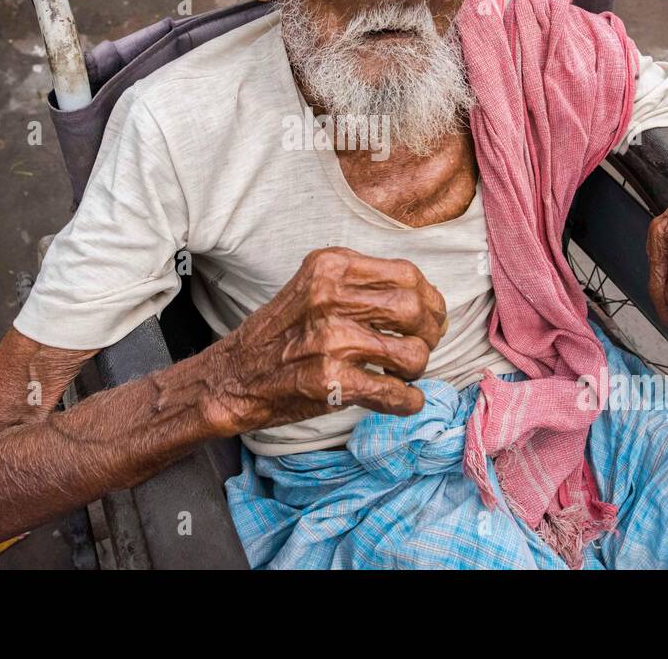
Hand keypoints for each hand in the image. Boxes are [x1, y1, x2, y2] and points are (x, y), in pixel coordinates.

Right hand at [200, 247, 446, 435]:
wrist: (236, 376)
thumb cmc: (283, 333)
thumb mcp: (315, 286)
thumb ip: (362, 284)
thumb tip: (426, 301)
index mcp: (331, 267)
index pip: (407, 275)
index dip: (430, 299)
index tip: (431, 316)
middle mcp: (330, 298)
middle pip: (414, 311)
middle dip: (430, 333)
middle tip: (423, 346)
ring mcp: (331, 340)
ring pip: (412, 353)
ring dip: (417, 369)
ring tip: (402, 373)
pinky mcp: (331, 381)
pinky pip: (394, 392)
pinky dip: (408, 401)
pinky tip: (404, 399)